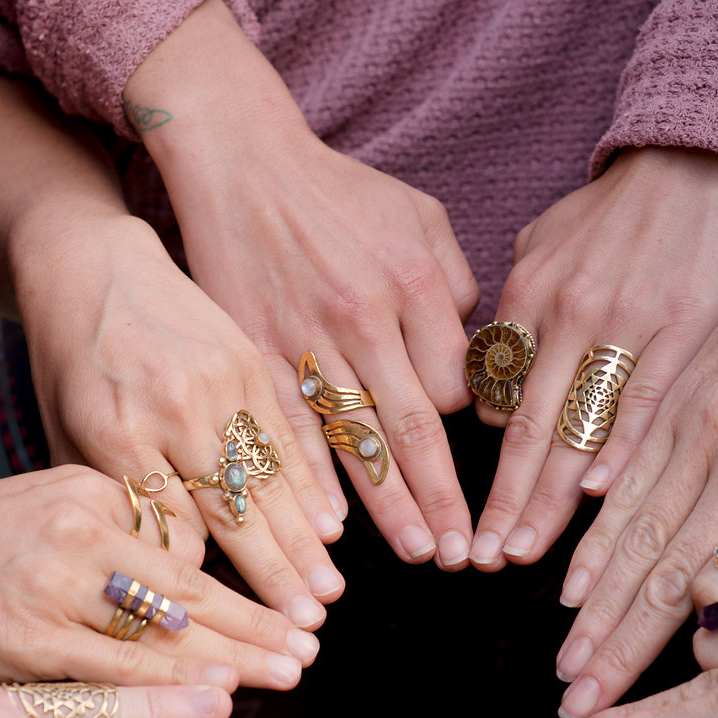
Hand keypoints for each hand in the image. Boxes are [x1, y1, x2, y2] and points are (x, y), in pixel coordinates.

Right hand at [0, 463, 320, 687]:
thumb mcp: (50, 510)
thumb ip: (120, 535)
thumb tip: (196, 577)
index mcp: (92, 489)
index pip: (189, 543)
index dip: (248, 578)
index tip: (295, 603)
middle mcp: (80, 528)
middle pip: (192, 584)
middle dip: (260, 620)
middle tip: (311, 645)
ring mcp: (54, 582)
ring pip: (165, 626)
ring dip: (236, 655)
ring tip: (290, 670)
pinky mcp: (28, 636)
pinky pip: (118, 666)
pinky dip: (174, 682)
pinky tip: (222, 693)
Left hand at [14, 204, 346, 623]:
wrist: (93, 262)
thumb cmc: (72, 363)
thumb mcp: (67, 436)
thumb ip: (115, 505)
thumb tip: (167, 574)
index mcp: (114, 432)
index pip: (169, 531)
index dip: (200, 589)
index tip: (227, 633)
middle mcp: (172, 410)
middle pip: (231, 514)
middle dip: (270, 580)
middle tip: (302, 633)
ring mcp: (218, 383)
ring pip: (269, 481)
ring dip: (301, 545)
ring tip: (325, 595)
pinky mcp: (250, 361)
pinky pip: (288, 436)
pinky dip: (310, 486)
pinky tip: (329, 528)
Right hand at [127, 0, 479, 570]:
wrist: (243, 163)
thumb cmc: (339, 193)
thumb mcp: (420, 214)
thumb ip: (456, 284)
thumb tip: (474, 352)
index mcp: (414, 283)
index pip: (455, 384)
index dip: (466, 429)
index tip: (471, 461)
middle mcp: (366, 317)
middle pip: (416, 427)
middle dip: (445, 499)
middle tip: (468, 554)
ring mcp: (306, 339)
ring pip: (357, 440)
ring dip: (390, 507)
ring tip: (420, 553)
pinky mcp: (255, 352)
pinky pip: (290, 428)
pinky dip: (312, 480)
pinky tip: (332, 525)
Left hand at [467, 146, 717, 571]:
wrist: (695, 156)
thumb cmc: (615, 211)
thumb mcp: (544, 242)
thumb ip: (512, 309)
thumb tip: (489, 377)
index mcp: (529, 295)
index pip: (494, 396)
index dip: (480, 463)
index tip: (464, 515)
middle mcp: (568, 314)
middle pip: (527, 427)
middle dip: (503, 502)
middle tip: (481, 558)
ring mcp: (627, 323)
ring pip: (578, 427)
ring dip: (550, 499)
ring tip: (524, 552)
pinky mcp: (686, 327)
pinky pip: (647, 401)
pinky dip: (621, 450)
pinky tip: (599, 498)